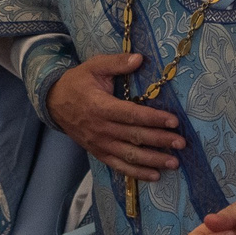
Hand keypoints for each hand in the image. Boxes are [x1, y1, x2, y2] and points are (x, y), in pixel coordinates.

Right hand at [48, 53, 185, 178]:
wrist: (53, 103)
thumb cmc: (78, 82)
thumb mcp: (94, 66)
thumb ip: (117, 63)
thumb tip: (140, 58)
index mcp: (101, 106)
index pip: (132, 115)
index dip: (153, 119)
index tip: (174, 121)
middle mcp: (101, 128)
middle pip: (135, 137)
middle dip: (160, 141)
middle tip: (181, 144)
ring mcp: (100, 144)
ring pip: (129, 156)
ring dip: (153, 161)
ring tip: (173, 163)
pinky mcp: (98, 153)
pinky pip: (119, 166)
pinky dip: (136, 173)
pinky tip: (154, 176)